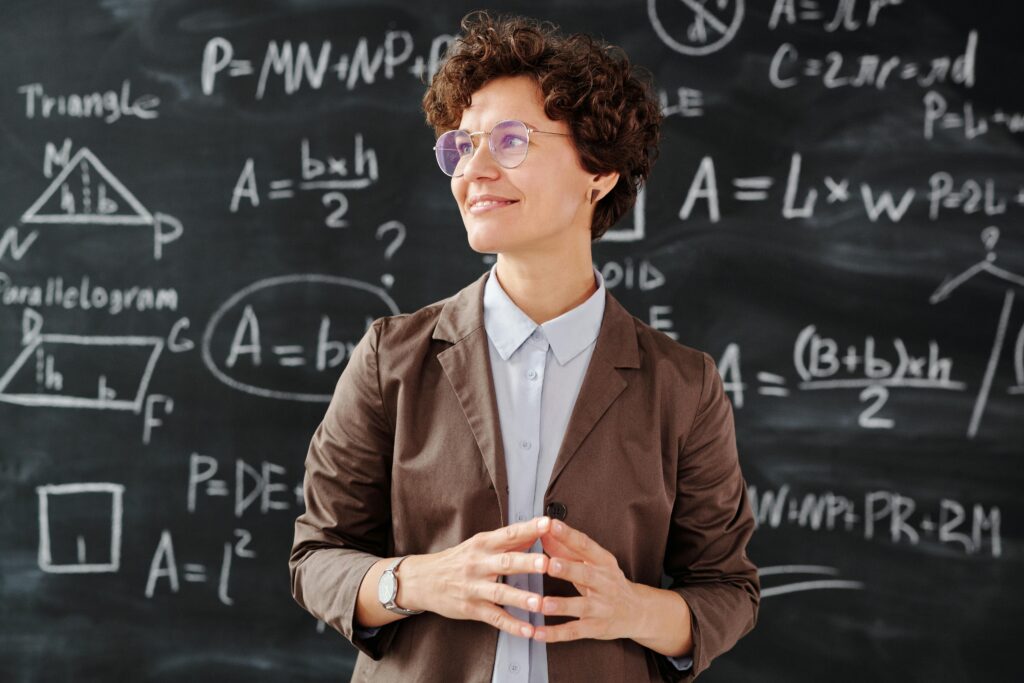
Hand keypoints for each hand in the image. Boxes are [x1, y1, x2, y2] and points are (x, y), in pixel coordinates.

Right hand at [401, 516, 550, 639]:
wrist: (422, 580)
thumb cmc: (455, 560)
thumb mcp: (478, 545)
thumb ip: (507, 540)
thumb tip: (535, 532)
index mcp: (483, 544)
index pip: (508, 534)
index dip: (528, 529)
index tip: (546, 523)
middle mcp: (478, 564)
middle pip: (505, 562)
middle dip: (526, 563)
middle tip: (546, 563)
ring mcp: (474, 587)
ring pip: (500, 592)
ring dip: (521, 598)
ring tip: (539, 602)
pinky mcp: (470, 608)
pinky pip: (494, 617)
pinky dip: (512, 625)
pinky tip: (528, 630)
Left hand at [532, 519, 641, 642]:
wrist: (637, 612)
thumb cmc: (608, 582)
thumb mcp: (593, 563)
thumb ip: (566, 548)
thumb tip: (544, 531)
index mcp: (603, 562)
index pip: (585, 545)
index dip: (568, 535)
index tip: (551, 524)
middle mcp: (605, 583)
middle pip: (585, 574)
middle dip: (567, 569)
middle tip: (549, 563)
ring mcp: (602, 607)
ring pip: (581, 606)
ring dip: (561, 604)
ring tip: (544, 603)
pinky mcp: (596, 627)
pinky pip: (574, 631)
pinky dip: (555, 633)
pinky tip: (537, 633)